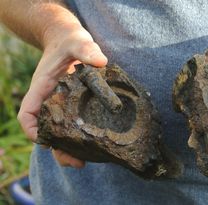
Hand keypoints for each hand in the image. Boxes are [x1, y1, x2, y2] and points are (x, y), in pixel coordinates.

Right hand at [17, 24, 107, 167]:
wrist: (69, 39)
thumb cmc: (69, 41)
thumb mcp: (77, 41)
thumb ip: (86, 49)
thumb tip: (101, 61)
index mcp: (43, 88)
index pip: (28, 114)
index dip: (32, 130)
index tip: (45, 142)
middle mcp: (49, 100)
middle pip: (45, 131)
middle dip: (56, 149)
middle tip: (76, 162)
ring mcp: (61, 104)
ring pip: (59, 132)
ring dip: (67, 148)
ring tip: (84, 162)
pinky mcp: (73, 105)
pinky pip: (71, 125)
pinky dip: (78, 138)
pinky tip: (93, 145)